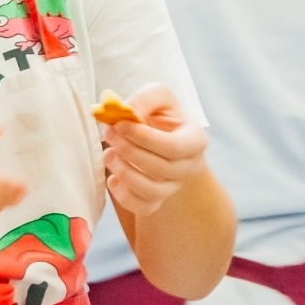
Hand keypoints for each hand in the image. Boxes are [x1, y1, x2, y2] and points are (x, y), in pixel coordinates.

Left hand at [102, 83, 207, 217]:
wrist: (160, 137)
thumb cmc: (160, 114)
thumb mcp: (157, 97)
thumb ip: (144, 99)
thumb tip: (127, 112)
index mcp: (195, 139)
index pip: (174, 147)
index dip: (143, 138)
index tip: (120, 124)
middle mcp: (190, 166)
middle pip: (161, 169)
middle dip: (129, 151)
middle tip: (110, 134)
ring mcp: (174, 186)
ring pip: (151, 191)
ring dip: (124, 172)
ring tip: (109, 154)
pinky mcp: (158, 200)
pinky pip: (143, 208)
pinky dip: (124, 195)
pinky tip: (113, 178)